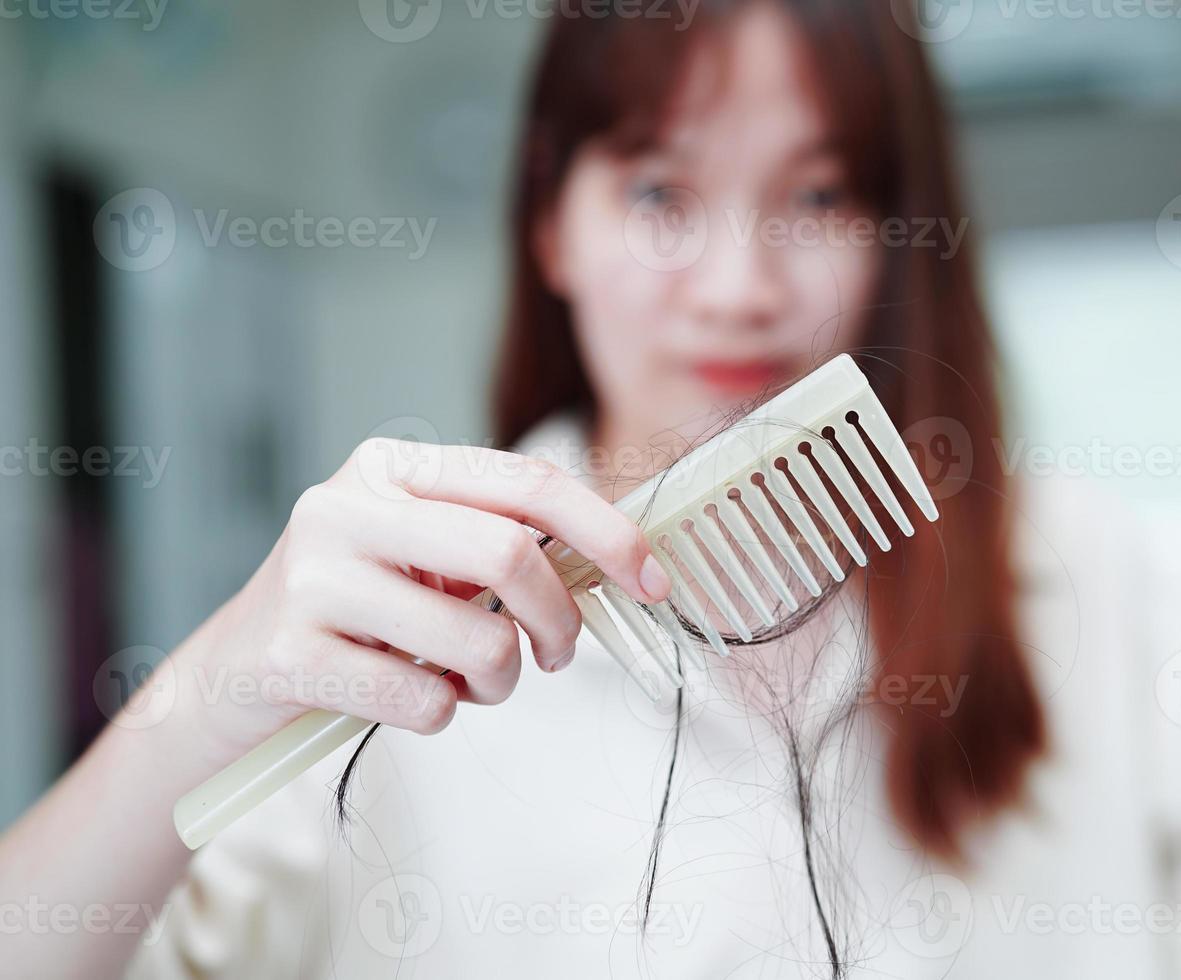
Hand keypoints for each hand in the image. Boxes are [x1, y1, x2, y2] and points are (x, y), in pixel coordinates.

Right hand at [166, 438, 672, 760]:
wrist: (234, 671)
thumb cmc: (360, 610)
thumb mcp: (423, 552)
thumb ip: (501, 539)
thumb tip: (622, 560)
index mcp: (392, 467)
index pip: (527, 482)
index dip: (607, 531)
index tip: (654, 581)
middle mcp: (346, 505)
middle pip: (510, 554)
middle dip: (561, 620)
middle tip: (558, 654)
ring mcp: (311, 578)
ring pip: (478, 639)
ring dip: (502, 682)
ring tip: (473, 683)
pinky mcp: (289, 654)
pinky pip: (423, 700)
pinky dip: (443, 714)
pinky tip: (412, 698)